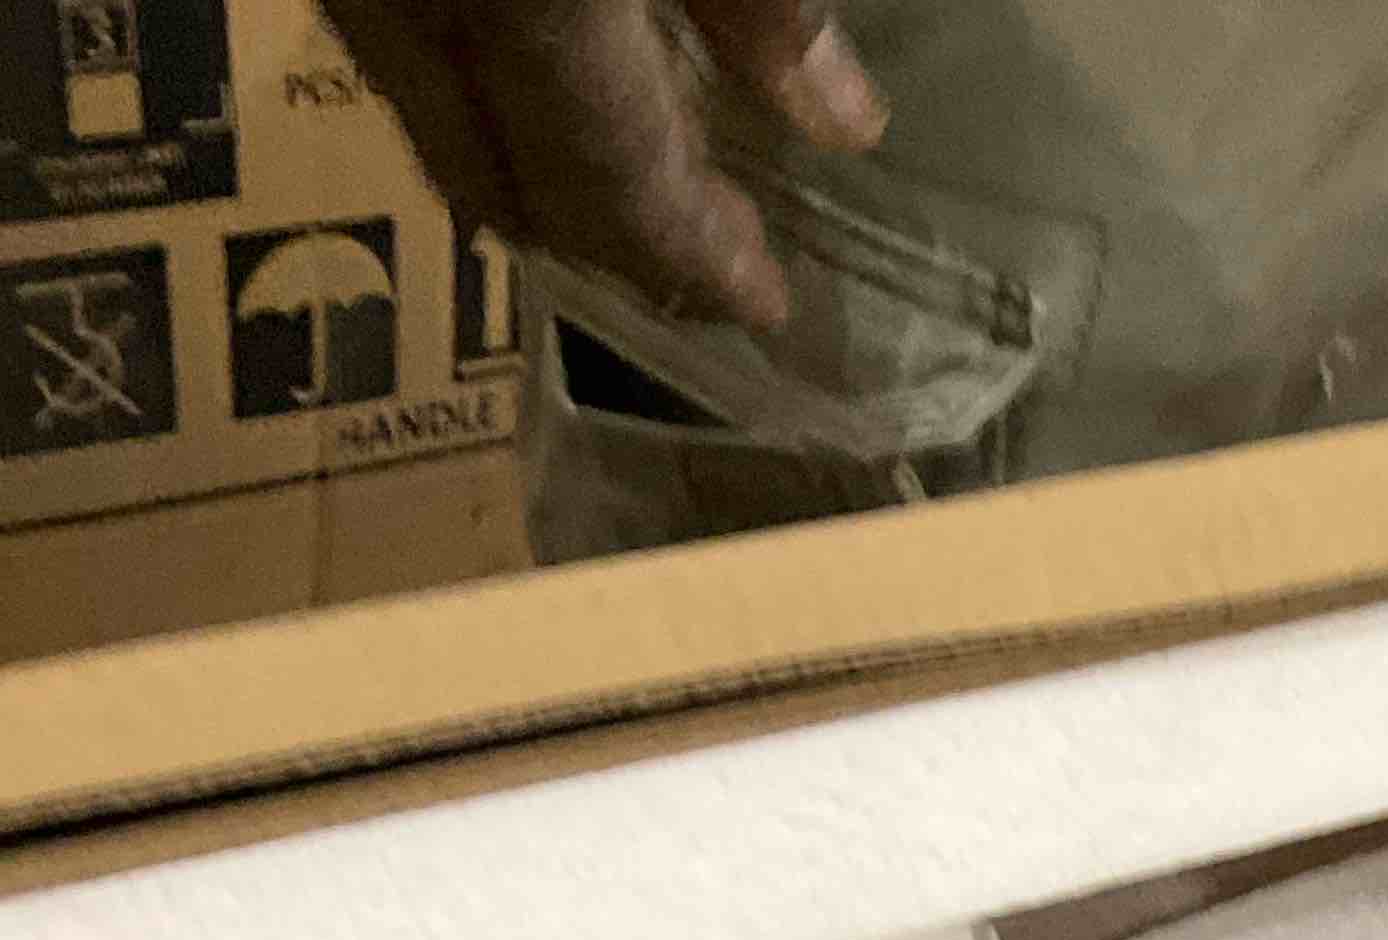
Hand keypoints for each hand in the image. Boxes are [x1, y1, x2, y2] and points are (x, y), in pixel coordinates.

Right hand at [318, 0, 888, 333]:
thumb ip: (760, 4)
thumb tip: (840, 123)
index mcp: (523, 8)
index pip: (617, 185)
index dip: (696, 259)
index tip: (768, 306)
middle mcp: (412, 11)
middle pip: (501, 188)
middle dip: (608, 249)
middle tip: (711, 267)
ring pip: (432, 129)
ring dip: (532, 183)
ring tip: (648, 190)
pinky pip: (391, 52)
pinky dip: (471, 96)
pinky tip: (547, 80)